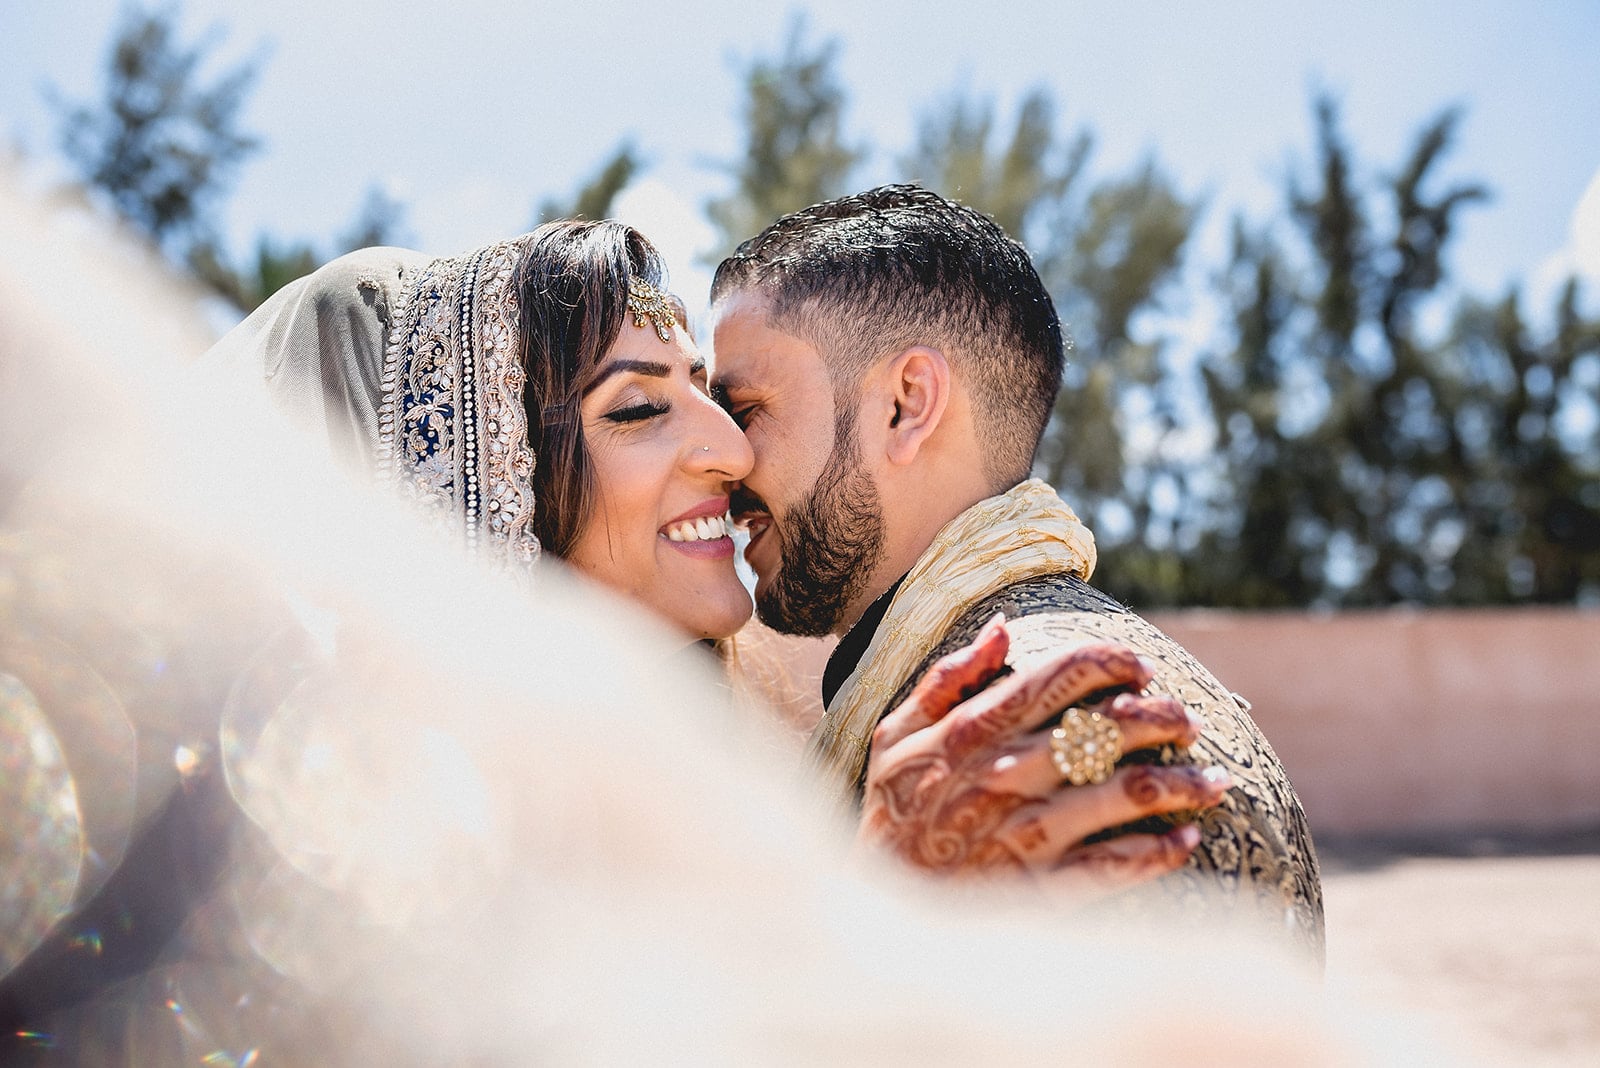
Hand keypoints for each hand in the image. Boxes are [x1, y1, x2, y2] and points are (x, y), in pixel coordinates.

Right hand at [857, 614, 1228, 902]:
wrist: (876, 910)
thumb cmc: (892, 813)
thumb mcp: (894, 733)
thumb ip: (947, 678)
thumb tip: (1003, 628)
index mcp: (973, 730)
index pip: (1060, 675)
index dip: (1112, 663)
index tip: (1139, 669)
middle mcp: (1006, 774)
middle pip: (1108, 729)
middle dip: (1163, 717)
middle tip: (1186, 721)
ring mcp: (1026, 832)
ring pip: (1126, 796)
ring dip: (1183, 786)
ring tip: (1216, 781)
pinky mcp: (1040, 888)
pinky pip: (1115, 867)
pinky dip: (1160, 853)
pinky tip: (1186, 841)